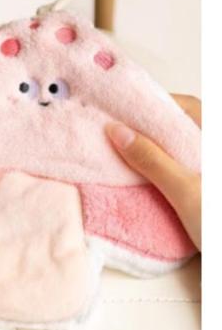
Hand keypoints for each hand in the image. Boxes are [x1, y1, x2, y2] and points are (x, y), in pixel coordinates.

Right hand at [106, 94, 200, 249]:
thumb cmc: (221, 224)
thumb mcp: (185, 190)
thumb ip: (152, 160)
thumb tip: (118, 132)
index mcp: (214, 139)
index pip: (187, 106)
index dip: (155, 105)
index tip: (123, 111)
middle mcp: (213, 153)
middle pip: (181, 129)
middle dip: (150, 130)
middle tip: (118, 134)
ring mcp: (208, 175)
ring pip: (180, 153)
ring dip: (154, 154)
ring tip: (125, 157)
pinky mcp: (205, 194)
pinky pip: (181, 174)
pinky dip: (162, 174)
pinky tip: (145, 182)